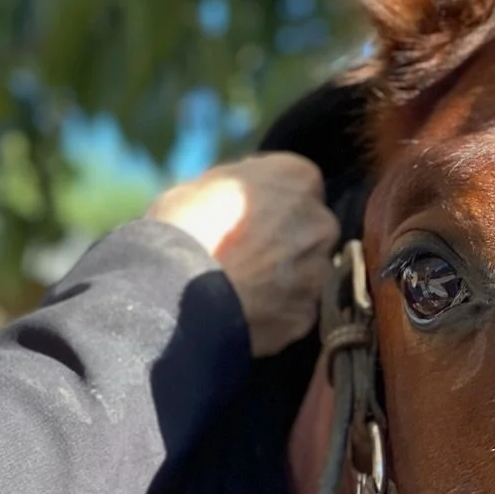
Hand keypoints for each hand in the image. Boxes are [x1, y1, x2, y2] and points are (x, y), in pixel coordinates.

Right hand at [148, 154, 338, 356]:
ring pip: (309, 272)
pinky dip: (278, 312)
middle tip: (248, 253)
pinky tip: (247, 310)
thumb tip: (249, 195)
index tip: (250, 215)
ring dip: (286, 278)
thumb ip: (247, 185)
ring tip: (244, 286)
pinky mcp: (306, 314)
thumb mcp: (210, 183)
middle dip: (288, 240)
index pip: (300, 185)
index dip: (274, 201)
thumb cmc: (185, 227)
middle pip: (311, 230)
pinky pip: (297, 310)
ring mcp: (317, 273)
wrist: (175, 289)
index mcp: (299, 178)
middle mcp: (320, 223)